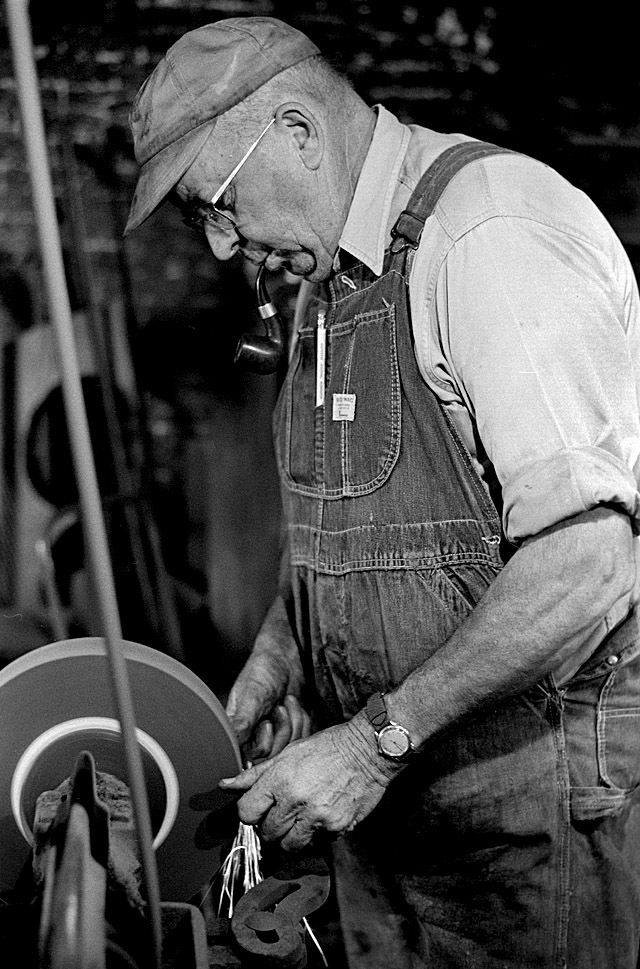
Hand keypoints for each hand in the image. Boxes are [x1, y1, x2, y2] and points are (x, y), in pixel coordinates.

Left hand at [219, 713, 400, 850]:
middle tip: (283, 812)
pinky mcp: (337, 828)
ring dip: (291, 836)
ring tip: (300, 819)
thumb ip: (256, 774)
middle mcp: (296, 800)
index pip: (246, 813)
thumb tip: (225, 785)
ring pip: (289, 845)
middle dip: (270, 826)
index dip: (250, 812)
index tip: (259, 808)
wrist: (368, 750)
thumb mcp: (288, 754)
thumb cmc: (328, 748)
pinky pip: (317, 844)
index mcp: (280, 779)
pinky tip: (321, 817)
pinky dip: (316, 836)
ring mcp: (317, 817)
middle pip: (266, 833)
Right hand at [226, 652, 310, 761]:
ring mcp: (276, 735)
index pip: (248, 758)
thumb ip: (242, 722)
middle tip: (279, 708)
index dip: (263, 744)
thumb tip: (230, 747)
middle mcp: (255, 737)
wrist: (286, 658)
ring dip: (294, 722)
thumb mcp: (251, 695)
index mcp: (238, 731)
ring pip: (290, 748)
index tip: (266, 723)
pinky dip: (304, 721)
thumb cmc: (263, 672)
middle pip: (273, 756)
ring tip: (287, 701)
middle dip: (282, 730)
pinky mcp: (294, 731)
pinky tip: (296, 706)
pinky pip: (303, 739)